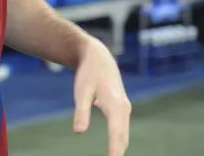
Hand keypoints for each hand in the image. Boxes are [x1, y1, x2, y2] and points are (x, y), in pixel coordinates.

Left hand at [72, 37, 130, 155]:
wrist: (98, 57)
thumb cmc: (89, 74)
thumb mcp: (82, 91)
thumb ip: (81, 111)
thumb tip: (79, 132)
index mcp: (115, 105)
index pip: (117, 133)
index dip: (115, 150)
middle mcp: (124, 108)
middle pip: (123, 137)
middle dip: (119, 153)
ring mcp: (124, 108)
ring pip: (124, 134)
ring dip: (120, 149)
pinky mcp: (121, 109)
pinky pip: (122, 130)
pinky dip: (120, 142)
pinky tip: (115, 151)